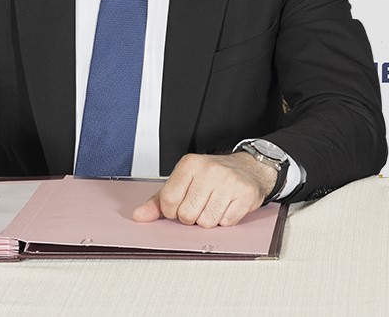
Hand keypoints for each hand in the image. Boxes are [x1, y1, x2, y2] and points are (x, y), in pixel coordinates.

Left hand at [133, 153, 275, 227]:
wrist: (249, 168)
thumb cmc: (213, 177)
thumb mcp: (184, 182)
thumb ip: (159, 201)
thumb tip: (139, 215)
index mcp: (189, 164)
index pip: (168, 202)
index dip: (173, 211)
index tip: (181, 205)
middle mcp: (209, 170)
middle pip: (187, 215)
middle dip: (193, 216)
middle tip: (201, 204)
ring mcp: (229, 182)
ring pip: (207, 222)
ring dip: (210, 219)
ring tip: (215, 204)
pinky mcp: (245, 194)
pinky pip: (226, 223)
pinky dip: (226, 220)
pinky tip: (228, 206)